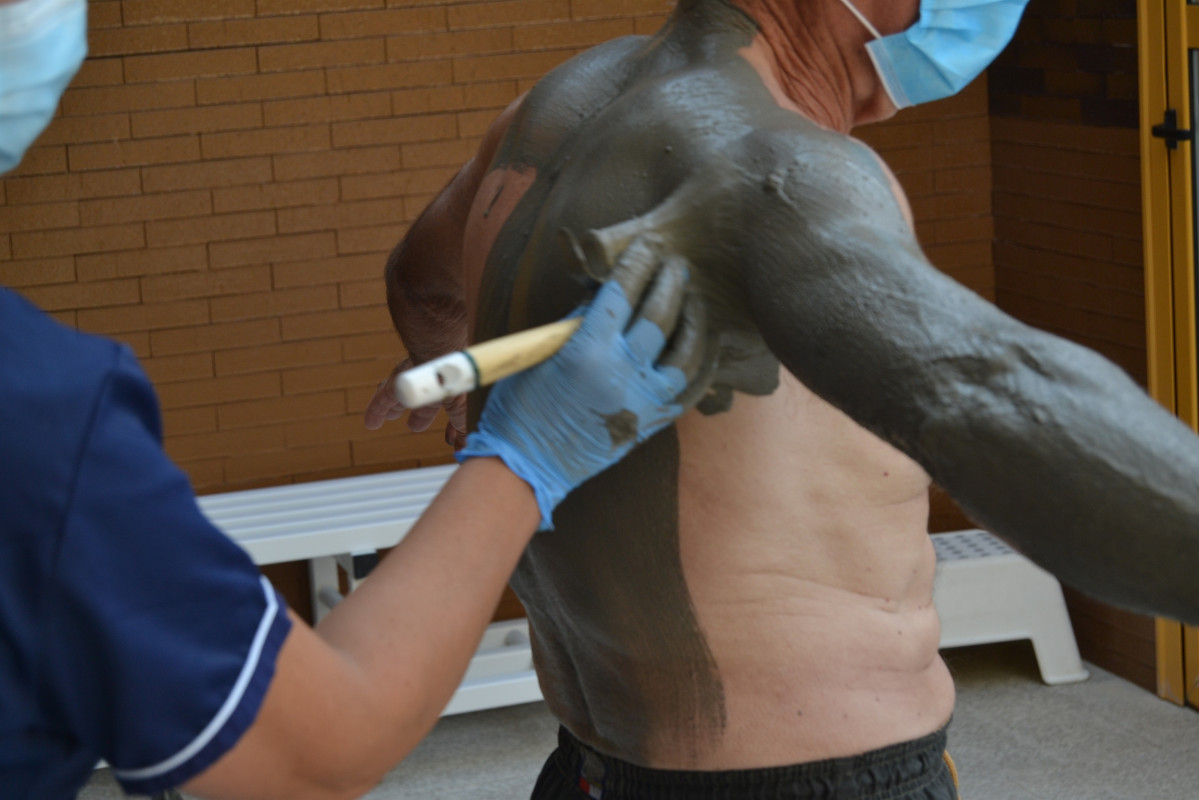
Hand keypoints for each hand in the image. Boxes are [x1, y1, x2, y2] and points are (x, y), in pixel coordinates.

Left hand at [364, 358, 466, 447]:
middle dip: (420, 413)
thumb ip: (463, 430)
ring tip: (388, 418)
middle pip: (423, 401)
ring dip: (395, 409)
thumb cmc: (458, 383)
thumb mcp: (464, 411)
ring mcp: (412, 380)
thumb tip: (464, 448)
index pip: (452, 408)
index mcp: (453, 388)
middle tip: (414, 426)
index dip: (451, 424)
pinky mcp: (394, 383)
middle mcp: (432, 382)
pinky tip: (371, 422)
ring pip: (401, 396)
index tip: (449, 438)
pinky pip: (383, 397)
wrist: (442, 363)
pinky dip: (377, 410)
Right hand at [457, 235, 711, 528]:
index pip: (621, 292)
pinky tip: (708, 343)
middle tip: (678, 263)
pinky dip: (704, 363)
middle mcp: (621, 374)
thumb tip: (608, 294)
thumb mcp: (540, 354)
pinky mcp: (652, 422)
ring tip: (695, 299)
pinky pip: (692, 388)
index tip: (648, 243)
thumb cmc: (522, 406)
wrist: (528, 466)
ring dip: (695, 320)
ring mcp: (642, 401)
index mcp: (587, 351)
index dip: (637, 262)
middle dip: (671, 283)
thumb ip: (577, 322)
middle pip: (660, 315)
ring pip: (687, 351)